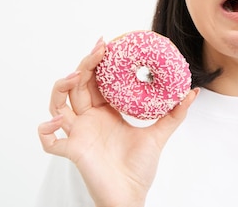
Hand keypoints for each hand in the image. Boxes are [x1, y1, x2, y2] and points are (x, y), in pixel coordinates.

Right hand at [37, 38, 198, 206]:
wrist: (131, 194)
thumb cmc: (139, 167)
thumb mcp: (159, 134)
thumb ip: (174, 113)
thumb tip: (191, 92)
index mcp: (105, 112)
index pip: (96, 81)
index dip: (97, 62)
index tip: (106, 44)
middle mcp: (89, 119)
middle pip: (77, 86)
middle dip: (84, 65)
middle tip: (99, 50)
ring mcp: (78, 134)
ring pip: (57, 105)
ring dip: (61, 88)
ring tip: (75, 76)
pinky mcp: (73, 151)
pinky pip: (49, 141)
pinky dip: (46, 130)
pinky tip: (57, 121)